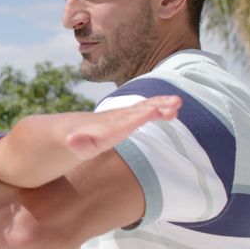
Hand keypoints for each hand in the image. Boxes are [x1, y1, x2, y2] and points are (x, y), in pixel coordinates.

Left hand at [65, 95, 179, 156]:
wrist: (78, 127)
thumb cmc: (80, 141)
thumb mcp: (78, 145)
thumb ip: (79, 144)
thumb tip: (72, 140)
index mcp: (108, 128)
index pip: (123, 123)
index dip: (135, 118)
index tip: (150, 111)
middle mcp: (118, 118)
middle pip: (137, 113)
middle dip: (153, 108)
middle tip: (173, 104)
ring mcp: (126, 114)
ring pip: (144, 108)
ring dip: (160, 105)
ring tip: (177, 103)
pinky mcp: (132, 115)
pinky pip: (147, 109)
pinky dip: (159, 107)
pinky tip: (174, 109)